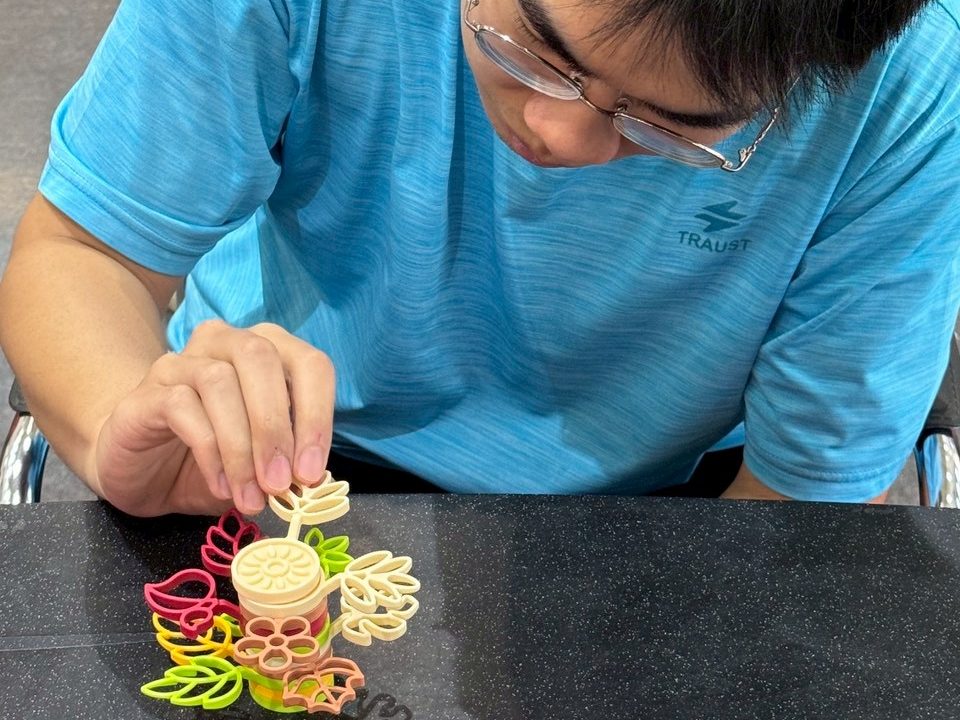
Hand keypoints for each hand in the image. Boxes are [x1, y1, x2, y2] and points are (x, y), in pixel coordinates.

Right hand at [93, 320, 334, 515]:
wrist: (142, 472)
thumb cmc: (211, 461)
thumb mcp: (261, 465)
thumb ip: (287, 462)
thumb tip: (312, 476)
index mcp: (267, 353)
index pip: (309, 363)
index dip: (317, 415)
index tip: (312, 470)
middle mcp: (225, 343)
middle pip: (261, 358)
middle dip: (276, 426)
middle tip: (280, 483)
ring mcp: (182, 362)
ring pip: (219, 381)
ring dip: (241, 446)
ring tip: (250, 494)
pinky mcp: (147, 391)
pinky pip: (181, 406)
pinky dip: (209, 451)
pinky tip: (220, 485)